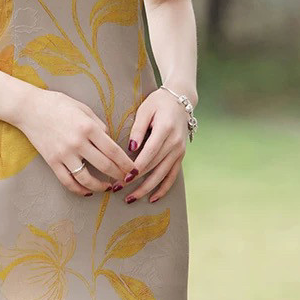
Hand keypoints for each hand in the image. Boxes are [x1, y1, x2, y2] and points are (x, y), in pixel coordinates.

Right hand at [15, 90, 136, 196]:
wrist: (29, 108)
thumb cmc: (57, 104)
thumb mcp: (83, 109)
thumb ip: (99, 125)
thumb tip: (110, 141)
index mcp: (88, 127)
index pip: (114, 151)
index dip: (126, 163)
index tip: (133, 170)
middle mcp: (78, 142)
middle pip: (105, 166)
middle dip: (119, 175)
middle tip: (126, 180)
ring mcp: (64, 154)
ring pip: (87, 178)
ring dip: (101, 186)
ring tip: (108, 187)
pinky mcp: (52, 161)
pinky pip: (68, 181)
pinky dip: (79, 189)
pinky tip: (87, 191)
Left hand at [121, 88, 187, 202]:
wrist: (180, 100)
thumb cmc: (158, 103)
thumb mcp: (145, 109)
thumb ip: (137, 128)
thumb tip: (130, 148)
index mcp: (165, 130)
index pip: (150, 153)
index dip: (137, 166)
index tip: (124, 177)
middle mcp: (175, 143)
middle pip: (155, 166)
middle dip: (137, 181)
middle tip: (119, 189)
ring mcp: (179, 151)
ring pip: (163, 174)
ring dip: (148, 189)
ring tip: (132, 198)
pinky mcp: (180, 156)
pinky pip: (172, 175)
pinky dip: (163, 188)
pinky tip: (152, 198)